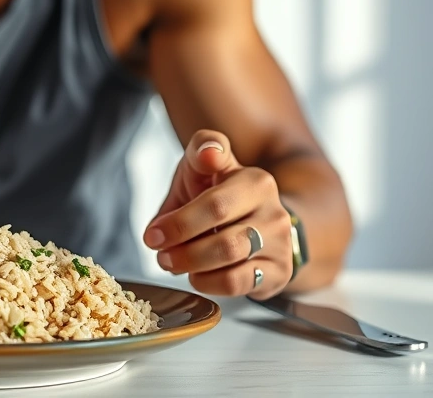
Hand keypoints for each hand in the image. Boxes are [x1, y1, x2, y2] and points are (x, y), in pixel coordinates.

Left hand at [143, 130, 292, 298]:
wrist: (259, 225)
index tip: (152, 233)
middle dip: (180, 243)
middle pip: (220, 231)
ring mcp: (280, 241)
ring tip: (171, 262)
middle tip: (156, 249)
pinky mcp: (279, 270)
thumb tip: (207, 156)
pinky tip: (196, 275)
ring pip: (230, 256)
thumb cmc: (219, 196)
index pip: (215, 203)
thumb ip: (201, 151)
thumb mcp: (203, 168)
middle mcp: (273, 209)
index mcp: (254, 180)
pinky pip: (238, 282)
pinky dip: (209, 282)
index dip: (180, 222)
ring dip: (191, 263)